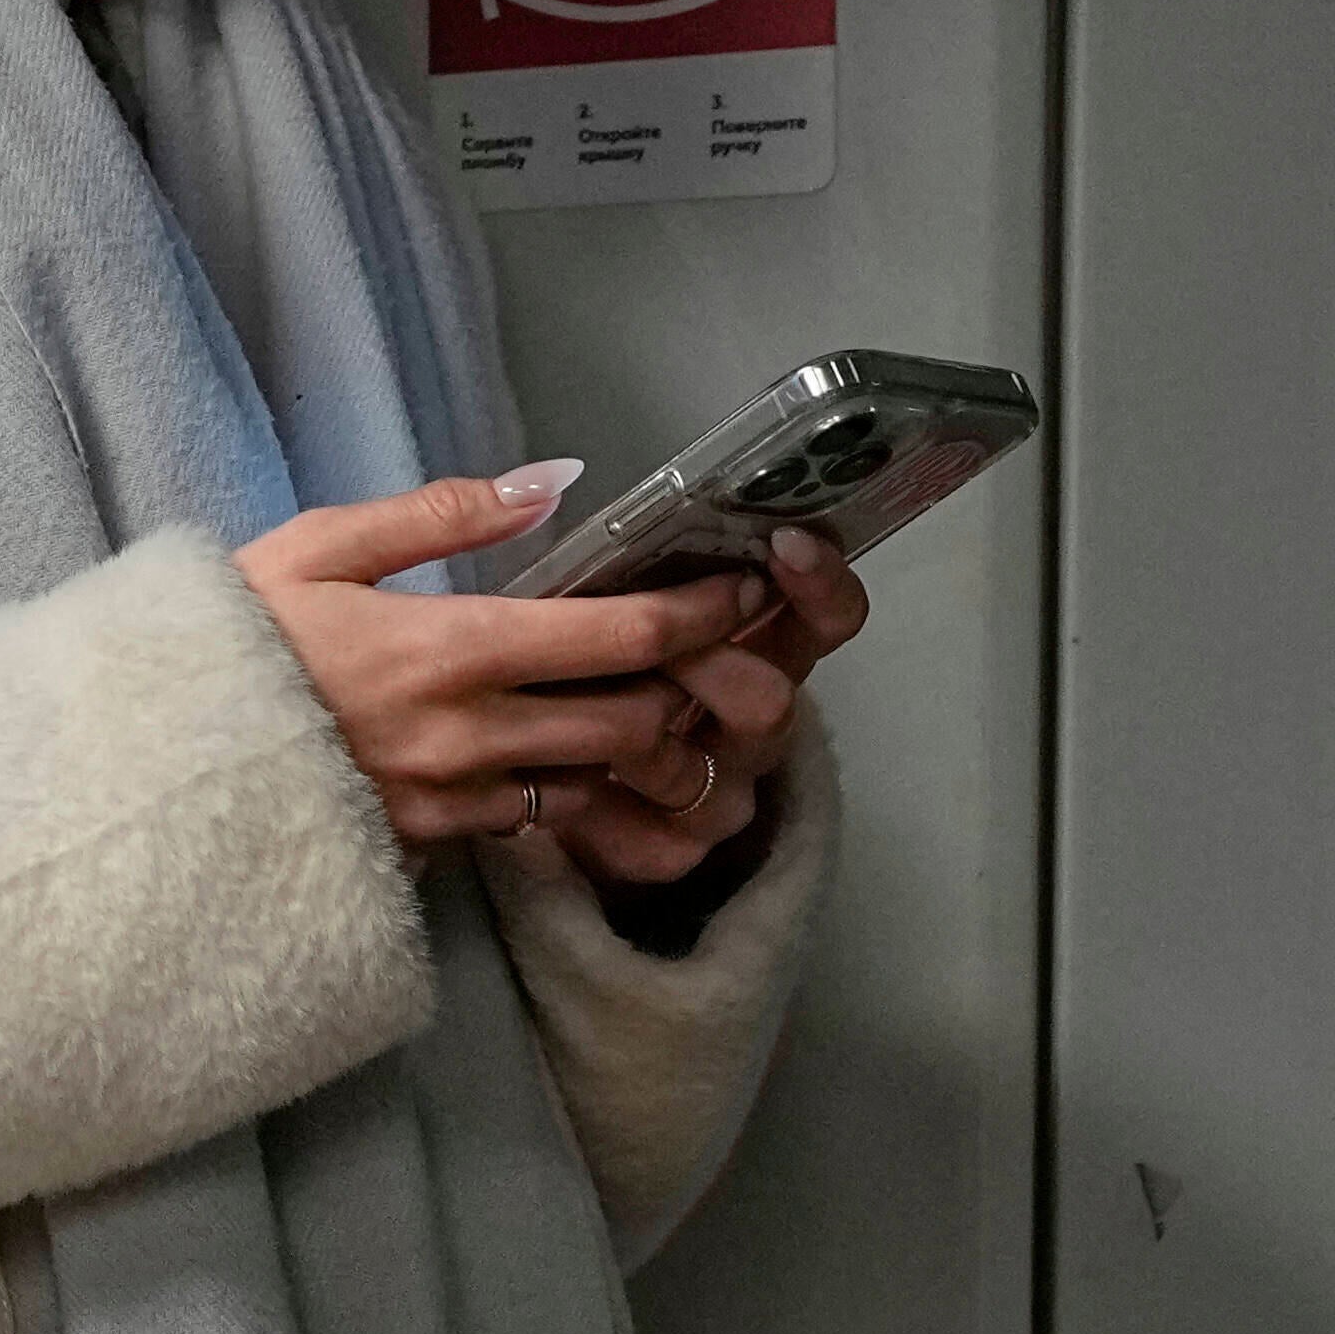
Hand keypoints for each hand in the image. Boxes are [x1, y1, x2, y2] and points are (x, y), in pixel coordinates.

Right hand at [230, 463, 753, 854]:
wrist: (144, 767)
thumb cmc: (227, 642)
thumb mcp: (317, 545)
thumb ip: (440, 513)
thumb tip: (547, 483)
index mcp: (449, 647)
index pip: (620, 636)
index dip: (701, 613)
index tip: (740, 590)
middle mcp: (468, 734)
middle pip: (635, 722)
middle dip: (694, 689)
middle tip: (721, 652)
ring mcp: (452, 800)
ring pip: (597, 782)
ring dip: (643, 750)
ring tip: (662, 707)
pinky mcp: (430, 844)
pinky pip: (534, 822)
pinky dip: (574, 792)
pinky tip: (575, 759)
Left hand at [529, 524, 864, 894]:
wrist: (509, 776)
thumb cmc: (558, 667)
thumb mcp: (569, 595)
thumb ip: (582, 548)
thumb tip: (551, 481)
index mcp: (750, 645)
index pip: (824, 617)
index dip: (818, 583)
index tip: (784, 542)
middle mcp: (750, 722)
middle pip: (774, 699)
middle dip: (711, 665)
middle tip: (653, 643)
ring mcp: (717, 795)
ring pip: (709, 774)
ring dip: (652, 733)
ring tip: (591, 707)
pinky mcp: (668, 852)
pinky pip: (656, 842)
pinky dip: (609, 812)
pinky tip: (567, 785)